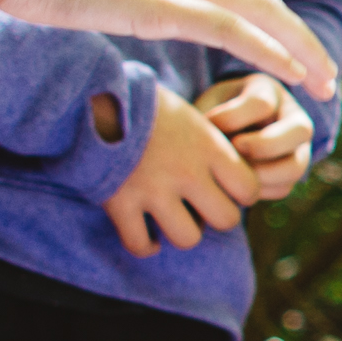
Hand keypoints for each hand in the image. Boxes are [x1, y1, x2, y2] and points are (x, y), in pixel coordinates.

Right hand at [0, 0, 341, 103]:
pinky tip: (294, 76)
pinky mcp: (164, 4)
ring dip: (301, 49)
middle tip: (327, 72)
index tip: (293, 44)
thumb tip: (125, 7)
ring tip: (326, 84)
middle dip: (300, 35)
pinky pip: (235, 31)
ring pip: (263, 14)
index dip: (273, 15)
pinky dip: (272, 52)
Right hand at [100, 84, 262, 255]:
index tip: (227, 188)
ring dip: (182, 232)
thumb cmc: (145, 105)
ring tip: (173, 218)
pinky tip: (147, 236)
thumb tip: (236, 175)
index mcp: (208, 147)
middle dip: (216, 217)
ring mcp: (152, 190)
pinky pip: (140, 244)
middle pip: (226, 220)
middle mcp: (186, 172)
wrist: (92, 95)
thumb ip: (214, 148)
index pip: (249, 190)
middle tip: (201, 206)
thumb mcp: (191, 118)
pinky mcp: (120, 204)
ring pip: (188, 239)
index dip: (241, 193)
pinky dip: (145, 245)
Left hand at [198, 72, 316, 200]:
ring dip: (263, 174)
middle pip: (301, 130)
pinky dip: (259, 191)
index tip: (209, 124)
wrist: (219, 131)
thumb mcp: (209, 104)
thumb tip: (216, 147)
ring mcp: (299, 148)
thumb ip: (212, 119)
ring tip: (233, 175)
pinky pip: (283, 188)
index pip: (262, 103)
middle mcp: (294, 118)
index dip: (234, 116)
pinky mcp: (289, 174)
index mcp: (269, 91)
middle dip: (265, 144)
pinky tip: (234, 188)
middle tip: (235, 149)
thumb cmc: (212, 111)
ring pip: (296, 166)